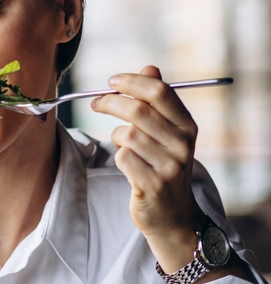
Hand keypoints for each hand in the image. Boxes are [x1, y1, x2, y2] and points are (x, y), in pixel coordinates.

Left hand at [90, 66, 203, 273]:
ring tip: (121, 144)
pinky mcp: (151, 185)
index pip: (159, 92)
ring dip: (116, 136)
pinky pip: (122, 158)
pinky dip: (118, 157)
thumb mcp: (168, 134)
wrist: (172, 215)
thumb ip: (159, 102)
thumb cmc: (163, 168)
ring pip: (126, 135)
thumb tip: (150, 67)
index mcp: (188, 126)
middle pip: (138, 110)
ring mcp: (168, 166)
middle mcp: (182, 144)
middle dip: (110, 102)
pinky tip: (128, 164)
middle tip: (95, 103)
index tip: (111, 81)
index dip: (132, 82)